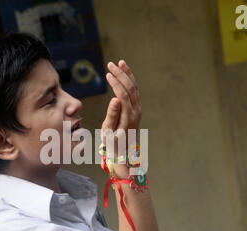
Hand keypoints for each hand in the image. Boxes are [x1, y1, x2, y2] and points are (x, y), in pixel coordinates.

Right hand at [101, 60, 141, 176]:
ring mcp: (138, 110)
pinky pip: (135, 91)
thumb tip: (115, 99)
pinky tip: (124, 73)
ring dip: (127, 74)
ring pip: (135, 88)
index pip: (124, 95)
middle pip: (131, 88)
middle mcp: (136, 112)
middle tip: (111, 64)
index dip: (116, 83)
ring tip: (120, 63)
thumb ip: (112, 115)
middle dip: (121, 74)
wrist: (123, 152)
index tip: (107, 74)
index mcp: (129, 117)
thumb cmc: (112, 142)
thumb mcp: (108, 131)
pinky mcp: (137, 109)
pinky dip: (130, 80)